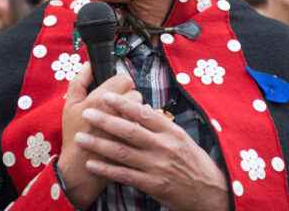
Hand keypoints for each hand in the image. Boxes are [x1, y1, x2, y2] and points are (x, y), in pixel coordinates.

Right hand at [57, 63, 140, 208]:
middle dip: (129, 100)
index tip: (116, 92)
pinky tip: (130, 135)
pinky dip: (142, 130)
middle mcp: (118, 112)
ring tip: (124, 122)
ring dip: (136, 115)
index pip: (125, 80)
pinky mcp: (137, 143)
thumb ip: (79, 82)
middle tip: (118, 109)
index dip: (121, 84)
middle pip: (136, 94)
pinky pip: (147, 129)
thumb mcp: (70, 105)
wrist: (80, 170)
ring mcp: (130, 129)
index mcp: (101, 99)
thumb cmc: (74, 135)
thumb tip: (90, 64)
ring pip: (143, 111)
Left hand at [76, 92, 228, 210]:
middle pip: (129, 131)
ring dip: (99, 145)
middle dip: (105, 121)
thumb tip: (142, 108)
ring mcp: (157, 166)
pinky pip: (124, 175)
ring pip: (122, 153)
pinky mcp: (152, 185)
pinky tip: (92, 164)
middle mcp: (163, 147)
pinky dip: (106, 169)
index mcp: (171, 132)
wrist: (208, 192)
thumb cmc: (193, 161)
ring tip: (80, 138)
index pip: (143, 113)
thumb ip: (161, 124)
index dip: (123, 104)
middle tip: (86, 113)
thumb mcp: (182, 138)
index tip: (105, 95)